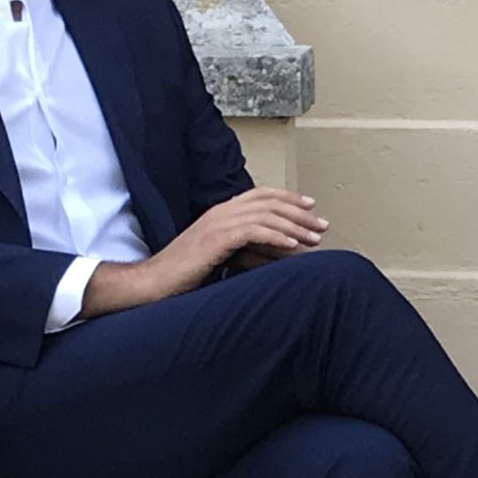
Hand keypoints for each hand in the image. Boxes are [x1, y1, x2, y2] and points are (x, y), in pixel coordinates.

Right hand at [82, 188, 326, 316]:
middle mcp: (220, 212)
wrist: (155, 282)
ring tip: (314, 238)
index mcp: (221, 212)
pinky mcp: (216, 239)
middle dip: (300, 213)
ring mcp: (217, 223)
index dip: (288, 198)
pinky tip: (294, 246)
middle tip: (322, 226)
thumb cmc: (186, 274)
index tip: (311, 207)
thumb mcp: (221, 255)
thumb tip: (279, 251)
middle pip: (269, 202)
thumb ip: (246, 247)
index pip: (261, 195)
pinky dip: (277, 237)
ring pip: (266, 215)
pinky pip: (254, 231)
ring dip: (294, 226)